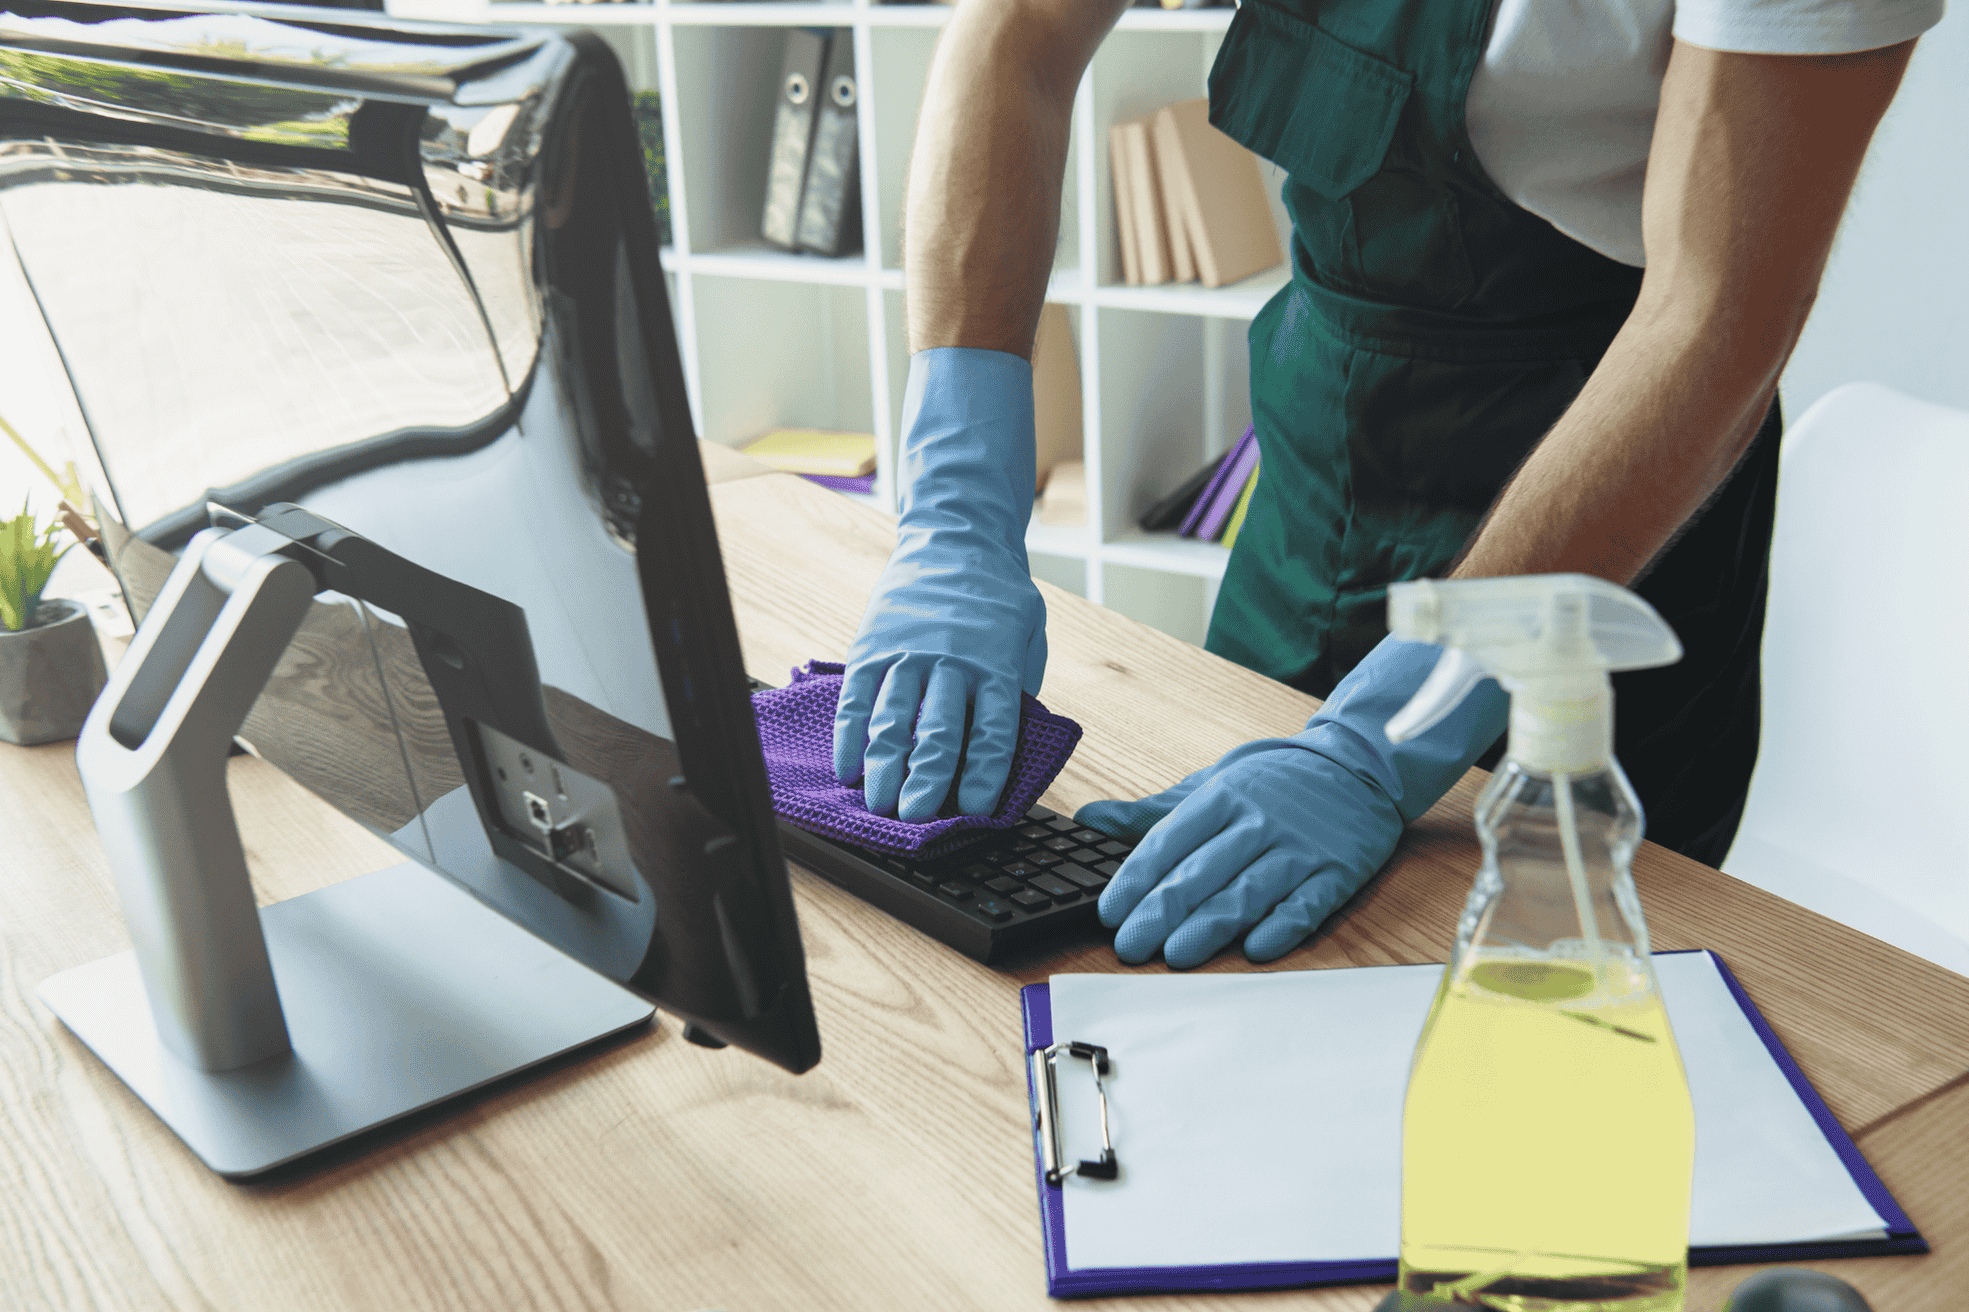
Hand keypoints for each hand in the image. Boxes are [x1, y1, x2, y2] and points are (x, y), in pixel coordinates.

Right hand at [834, 349, 1046, 820]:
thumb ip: (1016, 690)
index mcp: (997, 665)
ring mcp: (907, 653)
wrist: (955, 538)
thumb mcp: (1027, 637)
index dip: (982, 774)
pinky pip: (857, 698)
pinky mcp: (872, 646)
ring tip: (877, 804)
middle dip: (925, 781)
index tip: (974, 811)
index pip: (992, 730)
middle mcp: (951, 662)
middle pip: (937, 731)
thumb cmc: (998, 599)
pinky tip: (847, 768)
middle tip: (915, 820)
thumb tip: (1006, 751)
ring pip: (893, 719)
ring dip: (884, 767)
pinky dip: (849, 735)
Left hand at [1080, 637, 1507, 967]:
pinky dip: (1282, 926)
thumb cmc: (1274, 782)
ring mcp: (1299, 848)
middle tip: (1129, 945)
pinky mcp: (1336, 873)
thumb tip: (1089, 819)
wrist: (1359, 767)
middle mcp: (1258, 822)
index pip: (1169, 841)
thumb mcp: (1211, 784)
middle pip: (1202, 872)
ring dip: (1210, 926)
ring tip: (1176, 955)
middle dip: (1161, 912)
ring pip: (1247, 891)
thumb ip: (1152, 812)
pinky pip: (1306, 904)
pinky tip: (1257, 949)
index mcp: (1222, 798)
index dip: (1136, 879)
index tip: (1109, 911)